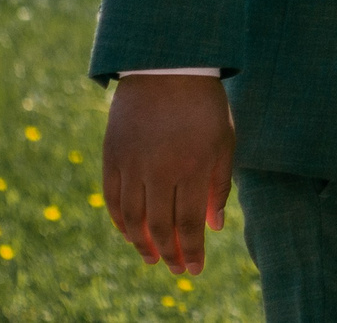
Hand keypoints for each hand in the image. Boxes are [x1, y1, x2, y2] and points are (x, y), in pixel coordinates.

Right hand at [102, 74, 233, 274]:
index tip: (193, 269)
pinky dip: (120, 221)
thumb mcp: (225, 141)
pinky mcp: (112, 156)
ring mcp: (132, 164)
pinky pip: (112, 199)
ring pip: (132, 218)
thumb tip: (214, 226)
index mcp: (193, 166)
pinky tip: (131, 233)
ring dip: (142, 243)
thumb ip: (219, 185)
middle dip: (169, 253)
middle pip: (160, 226)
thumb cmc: (205, 106)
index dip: (191, 249)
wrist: (168, 67)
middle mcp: (160, 169)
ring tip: (153, 257)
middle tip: (175, 269)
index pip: (189, 222)